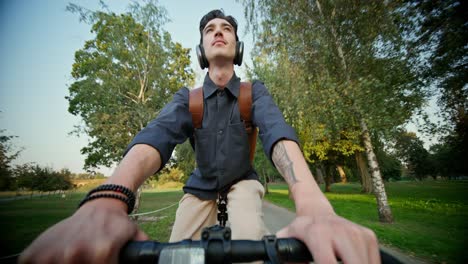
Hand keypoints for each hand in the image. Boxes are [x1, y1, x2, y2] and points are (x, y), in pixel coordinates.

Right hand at [19, 198, 148, 263]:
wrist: (101, 204)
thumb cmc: (117, 225)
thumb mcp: (136, 238)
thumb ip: (144, 251)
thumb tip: (155, 261)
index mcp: (100, 254)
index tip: (105, 261)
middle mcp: (75, 254)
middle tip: (87, 258)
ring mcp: (51, 254)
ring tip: (73, 258)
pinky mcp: (33, 253)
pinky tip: (55, 259)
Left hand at [277, 213, 379, 263]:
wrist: (316, 211)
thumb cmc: (301, 231)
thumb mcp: (287, 238)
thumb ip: (284, 254)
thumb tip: (285, 262)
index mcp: (318, 233)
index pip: (327, 263)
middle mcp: (340, 231)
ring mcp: (357, 232)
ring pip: (366, 263)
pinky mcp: (368, 236)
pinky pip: (374, 261)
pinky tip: (353, 262)